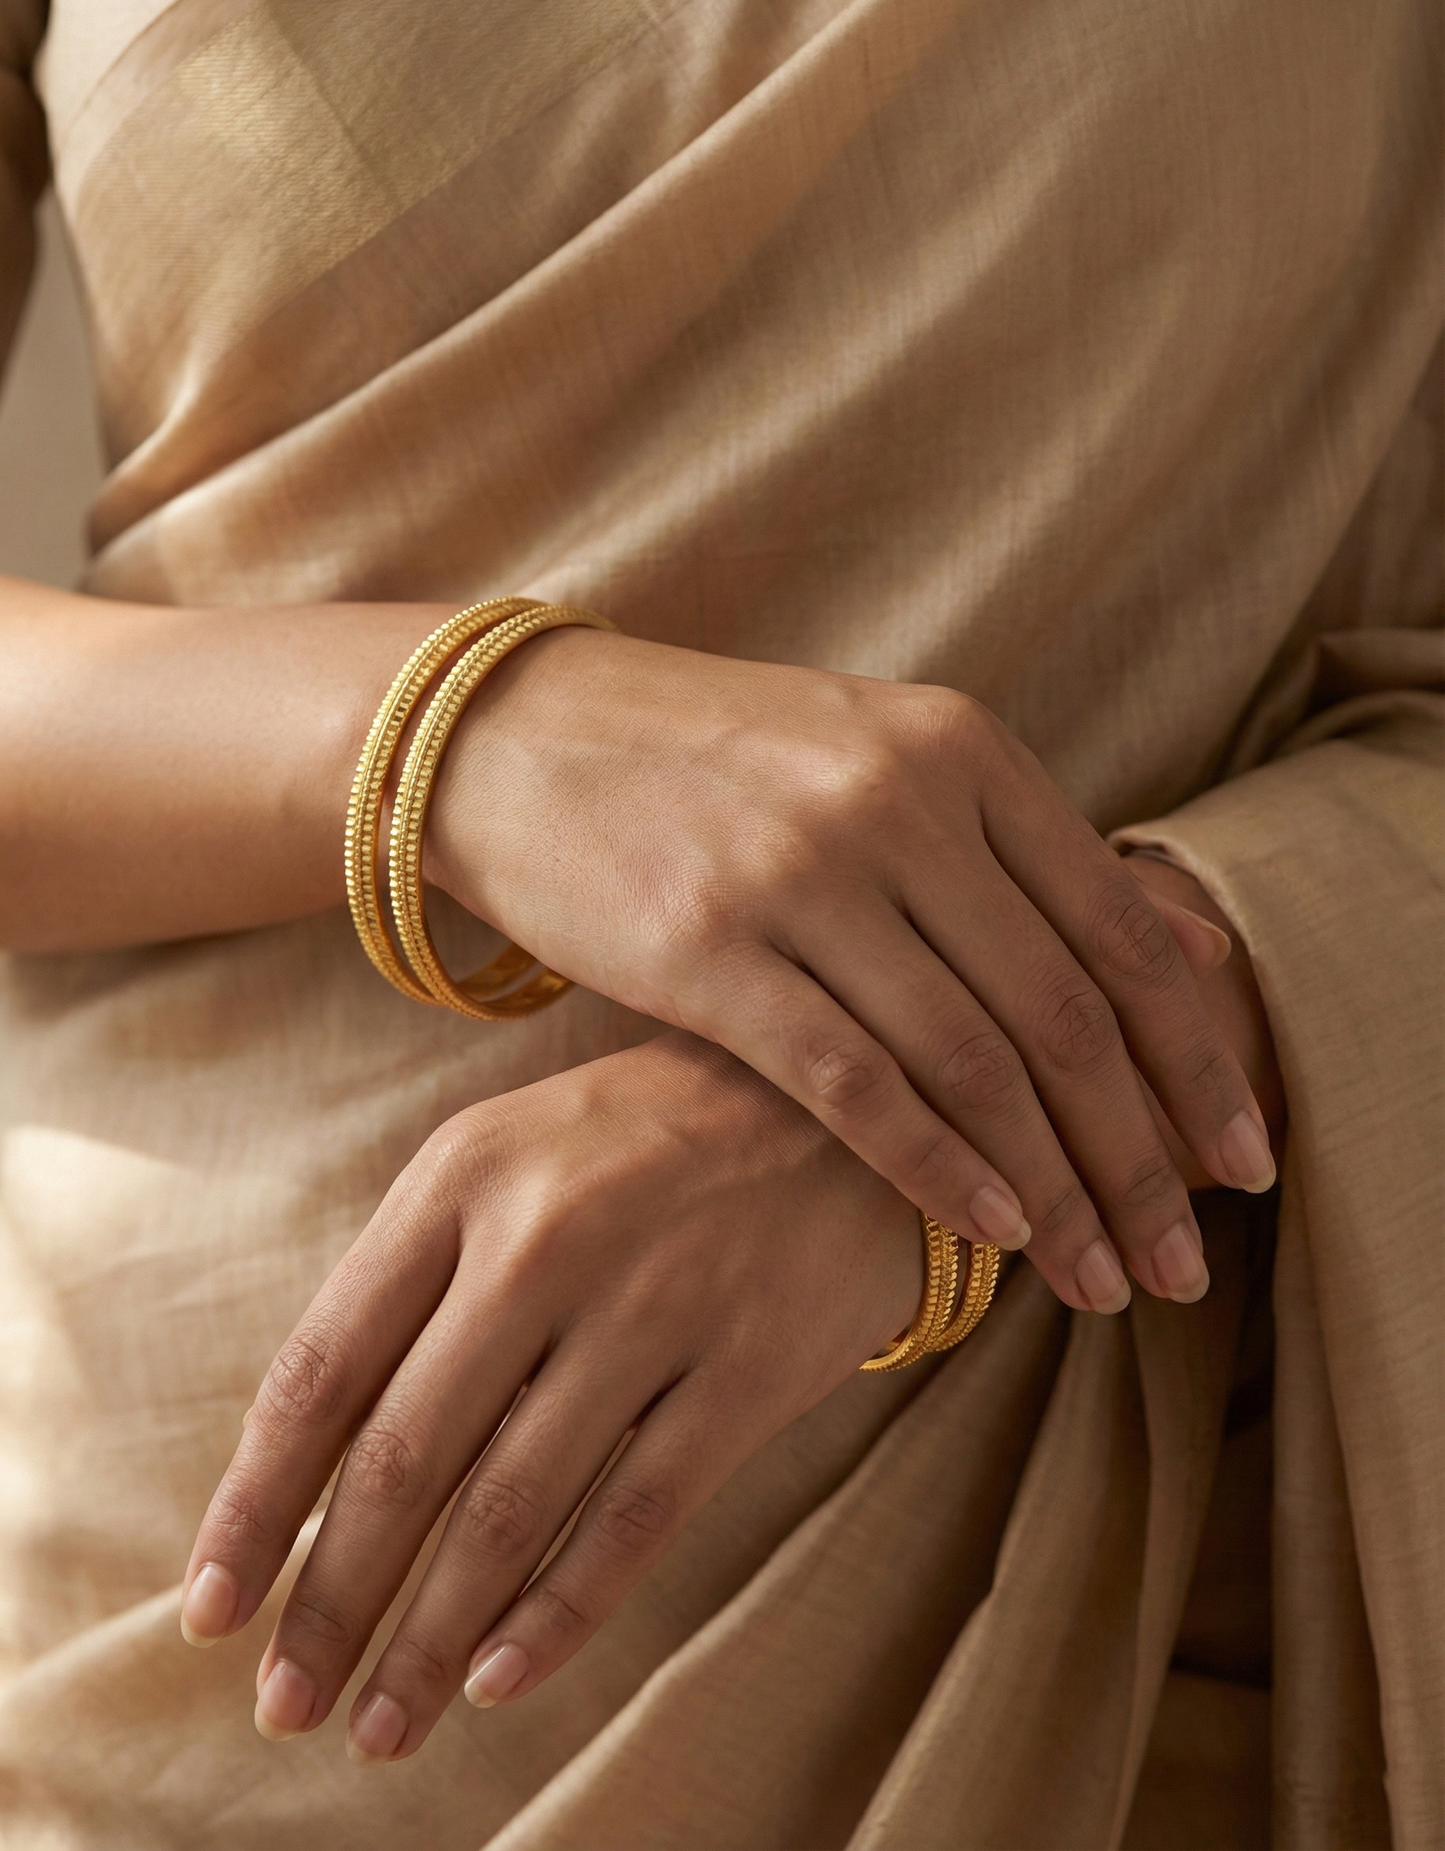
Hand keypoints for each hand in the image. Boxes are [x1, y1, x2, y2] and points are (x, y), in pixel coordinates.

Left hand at [180, 1033, 923, 1762]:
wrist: (840, 1098)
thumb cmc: (645, 1139)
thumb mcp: (512, 1155)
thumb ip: (416, 1281)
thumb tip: (309, 1468)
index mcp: (461, 1175)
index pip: (323, 1367)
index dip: (257, 1504)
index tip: (212, 1611)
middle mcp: (544, 1236)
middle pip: (405, 1457)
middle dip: (333, 1601)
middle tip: (286, 1705)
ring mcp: (654, 1301)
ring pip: (512, 1507)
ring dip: (432, 1638)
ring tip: (384, 1727)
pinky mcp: (749, 1365)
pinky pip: (635, 1517)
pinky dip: (560, 1614)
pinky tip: (500, 1678)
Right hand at [427, 630, 1275, 1311]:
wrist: (521, 733)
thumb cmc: (716, 760)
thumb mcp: (886, 755)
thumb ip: (1028, 850)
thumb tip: (1194, 946)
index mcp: (961, 749)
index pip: (1122, 931)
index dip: (1198, 1059)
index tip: (1244, 1159)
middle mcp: (898, 801)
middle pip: (1064, 1012)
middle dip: (1141, 1156)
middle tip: (1184, 1262)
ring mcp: (803, 872)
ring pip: (974, 1060)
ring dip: (1055, 1187)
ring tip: (1101, 1278)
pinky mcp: (708, 948)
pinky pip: (854, 1082)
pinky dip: (936, 1166)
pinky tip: (987, 1232)